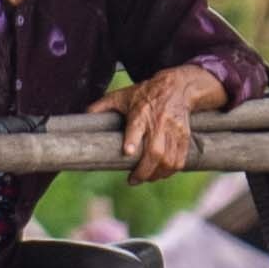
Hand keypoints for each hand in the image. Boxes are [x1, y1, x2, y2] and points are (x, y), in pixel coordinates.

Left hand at [87, 64, 219, 184]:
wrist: (177, 87)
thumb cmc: (145, 94)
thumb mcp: (122, 96)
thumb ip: (103, 106)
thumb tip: (84, 115)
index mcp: (140, 112)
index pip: (136, 127)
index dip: (132, 140)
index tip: (127, 152)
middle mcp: (158, 123)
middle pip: (155, 152)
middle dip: (145, 171)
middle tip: (134, 180)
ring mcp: (174, 131)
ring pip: (169, 160)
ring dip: (157, 174)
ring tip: (147, 178)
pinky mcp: (184, 137)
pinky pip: (180, 160)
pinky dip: (170, 171)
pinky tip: (160, 174)